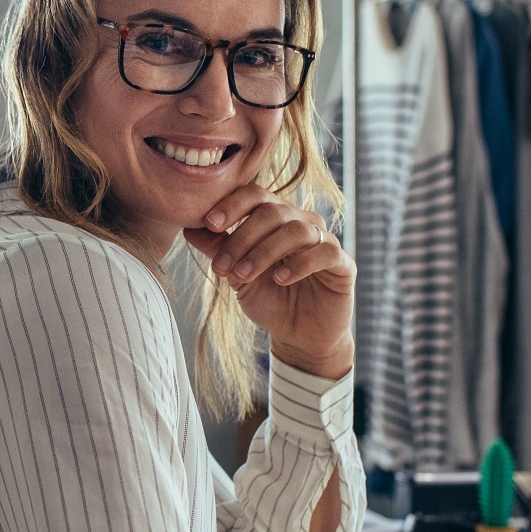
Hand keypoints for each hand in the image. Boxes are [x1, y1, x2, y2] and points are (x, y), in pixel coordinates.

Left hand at [183, 186, 354, 379]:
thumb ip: (218, 249)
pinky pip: (324, 252)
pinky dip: (300, 264)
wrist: (299, 336)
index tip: (209, 223)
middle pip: (272, 210)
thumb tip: (188, 227)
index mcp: (275, 218)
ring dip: (265, 252)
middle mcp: (301, 223)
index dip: (232, 204)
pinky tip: (280, 279)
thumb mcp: (238, 275)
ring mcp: (324, 241)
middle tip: (222, 266)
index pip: (254, 195)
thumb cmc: (269, 299)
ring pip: (297, 230)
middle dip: (242, 237)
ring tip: (243, 277)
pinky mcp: (342, 264)